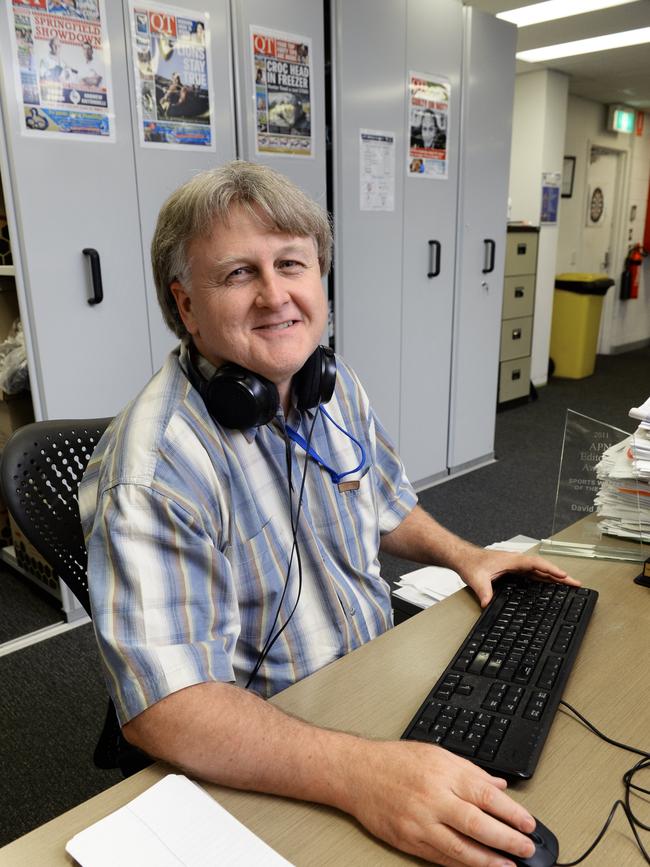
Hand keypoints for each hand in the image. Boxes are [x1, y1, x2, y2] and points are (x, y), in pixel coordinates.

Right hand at [345, 740, 536, 865]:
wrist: (358, 772)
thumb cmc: (396, 760)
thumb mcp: (437, 754)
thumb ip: (471, 771)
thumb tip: (499, 787)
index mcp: (444, 773)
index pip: (486, 795)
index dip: (512, 813)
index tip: (529, 824)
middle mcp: (434, 797)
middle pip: (478, 824)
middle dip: (507, 839)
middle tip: (526, 848)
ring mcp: (420, 822)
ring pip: (461, 848)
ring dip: (488, 861)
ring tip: (508, 866)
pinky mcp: (408, 840)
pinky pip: (440, 857)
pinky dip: (461, 865)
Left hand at [457, 547, 578, 607]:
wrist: (463, 558)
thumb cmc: (470, 562)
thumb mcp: (476, 578)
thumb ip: (483, 591)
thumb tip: (487, 603)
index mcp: (512, 560)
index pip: (536, 564)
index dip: (551, 570)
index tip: (563, 576)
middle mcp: (516, 562)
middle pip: (543, 568)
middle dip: (560, 576)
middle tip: (575, 584)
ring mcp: (515, 566)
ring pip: (539, 571)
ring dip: (554, 578)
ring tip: (569, 586)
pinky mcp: (512, 571)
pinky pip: (532, 575)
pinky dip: (543, 579)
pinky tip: (549, 586)